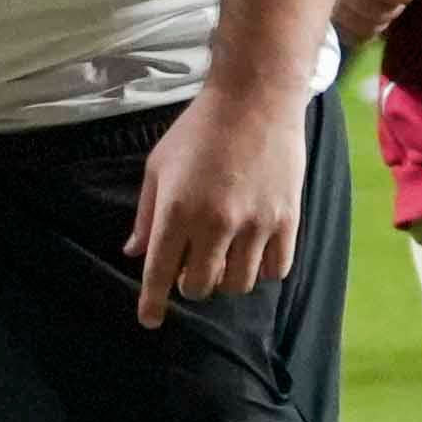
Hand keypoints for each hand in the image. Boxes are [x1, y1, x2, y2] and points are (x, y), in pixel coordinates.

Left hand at [127, 79, 305, 323]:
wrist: (255, 100)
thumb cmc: (198, 131)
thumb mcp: (158, 168)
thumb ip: (146, 215)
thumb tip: (133, 252)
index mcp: (178, 211)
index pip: (158, 273)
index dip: (152, 303)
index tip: (150, 321)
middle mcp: (217, 223)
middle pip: (200, 286)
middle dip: (189, 286)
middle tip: (188, 269)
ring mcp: (256, 223)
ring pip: (239, 284)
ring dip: (225, 280)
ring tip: (222, 259)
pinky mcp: (288, 219)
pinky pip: (276, 269)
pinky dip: (262, 270)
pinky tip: (253, 254)